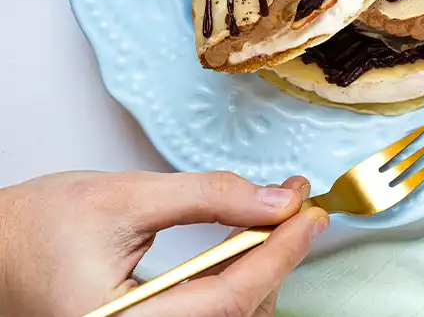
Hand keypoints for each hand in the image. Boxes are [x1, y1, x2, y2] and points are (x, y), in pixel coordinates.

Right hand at [0, 170, 328, 316]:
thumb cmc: (33, 227)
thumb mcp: (124, 197)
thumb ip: (208, 197)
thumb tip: (277, 199)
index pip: (226, 299)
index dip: (279, 255)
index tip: (311, 215)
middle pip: (234, 315)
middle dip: (275, 259)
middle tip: (296, 207)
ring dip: (260, 273)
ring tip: (275, 220)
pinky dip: (235, 285)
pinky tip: (248, 247)